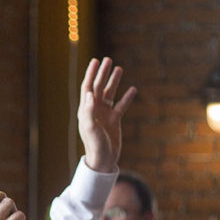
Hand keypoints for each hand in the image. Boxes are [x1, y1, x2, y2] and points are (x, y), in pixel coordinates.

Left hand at [77, 57, 135, 172]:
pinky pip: (121, 106)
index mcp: (86, 110)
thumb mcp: (91, 128)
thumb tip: (89, 93)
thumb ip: (89, 110)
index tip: (96, 61)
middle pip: (98, 87)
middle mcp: (94, 110)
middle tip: (108, 59)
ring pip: (110, 94)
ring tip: (119, 68)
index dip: (91, 74)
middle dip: (102, 73)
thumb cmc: (95, 145)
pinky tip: (133, 89)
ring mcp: (104, 114)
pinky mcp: (114, 121)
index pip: (87, 87)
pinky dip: (127, 98)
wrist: (103, 160)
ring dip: (114, 82)